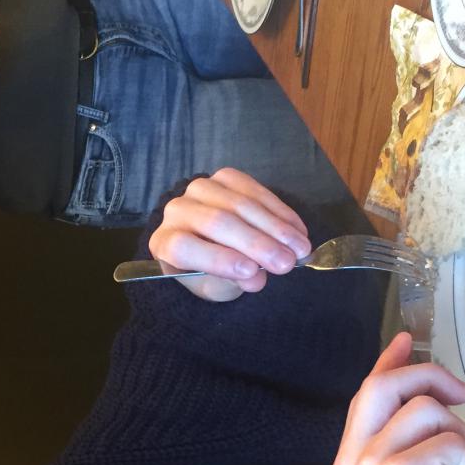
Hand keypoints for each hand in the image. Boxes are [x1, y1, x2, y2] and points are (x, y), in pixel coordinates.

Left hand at [147, 169, 310, 300]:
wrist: (209, 242)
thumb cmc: (208, 272)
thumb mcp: (216, 287)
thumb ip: (232, 283)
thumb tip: (257, 278)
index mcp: (164, 243)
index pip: (184, 247)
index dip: (218, 259)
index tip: (252, 271)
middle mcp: (176, 211)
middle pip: (218, 223)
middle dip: (258, 244)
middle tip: (288, 263)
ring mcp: (200, 189)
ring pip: (241, 205)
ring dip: (276, 228)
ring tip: (301, 248)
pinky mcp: (224, 177)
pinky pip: (256, 190)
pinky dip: (280, 212)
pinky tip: (298, 230)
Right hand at [331, 332, 464, 464]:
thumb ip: (402, 456)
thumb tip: (432, 414)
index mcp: (345, 464)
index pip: (363, 395)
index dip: (388, 362)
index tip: (407, 338)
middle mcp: (351, 458)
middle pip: (386, 386)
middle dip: (431, 379)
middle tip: (463, 397)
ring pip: (430, 413)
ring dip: (459, 443)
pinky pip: (453, 444)